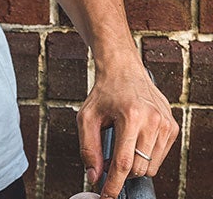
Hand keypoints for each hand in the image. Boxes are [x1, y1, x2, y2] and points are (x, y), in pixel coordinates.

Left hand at [76, 59, 177, 198]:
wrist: (124, 71)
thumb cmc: (104, 94)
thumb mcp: (87, 118)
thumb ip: (88, 148)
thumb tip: (94, 175)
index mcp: (130, 117)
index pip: (124, 163)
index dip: (114, 184)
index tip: (107, 196)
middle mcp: (153, 121)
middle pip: (139, 168)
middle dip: (122, 172)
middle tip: (109, 159)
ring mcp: (166, 125)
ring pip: (151, 166)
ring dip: (134, 164)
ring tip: (122, 145)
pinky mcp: (172, 128)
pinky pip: (160, 157)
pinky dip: (145, 156)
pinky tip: (136, 140)